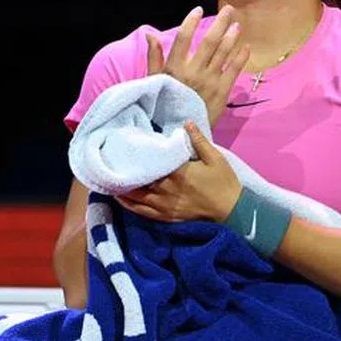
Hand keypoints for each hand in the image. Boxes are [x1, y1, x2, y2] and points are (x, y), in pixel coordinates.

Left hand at [116, 121, 241, 222]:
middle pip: (139, 179)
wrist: (232, 212)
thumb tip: (186, 123)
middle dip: (124, 170)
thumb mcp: (215, 158)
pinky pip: (142, 212)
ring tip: (109, 178)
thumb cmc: (224, 183)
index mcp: (177, 173)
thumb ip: (199, 140)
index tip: (125, 146)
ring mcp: (164, 206)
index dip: (135, 155)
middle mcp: (166, 190)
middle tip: (110, 160)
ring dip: (121, 188)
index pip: (150, 162)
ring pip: (136, 197)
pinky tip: (120, 198)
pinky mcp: (166, 217)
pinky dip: (129, 205)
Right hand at [146, 5, 249, 126]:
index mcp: (175, 68)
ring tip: (237, 25)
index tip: (198, 10)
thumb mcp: (154, 81)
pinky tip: (245, 47)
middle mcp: (193, 72)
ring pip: (223, 53)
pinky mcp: (222, 92)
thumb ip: (154, 57)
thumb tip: (150, 34)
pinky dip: (241, 57)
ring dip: (232, 37)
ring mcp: (210, 81)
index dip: (190, 22)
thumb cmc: (163, 105)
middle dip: (220, 23)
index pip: (183, 38)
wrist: (179, 133)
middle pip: (209, 41)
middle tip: (228, 10)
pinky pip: (234, 70)